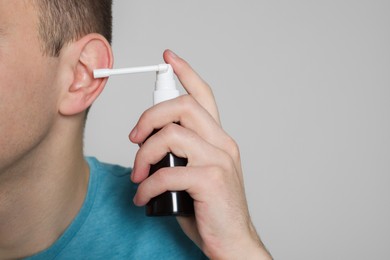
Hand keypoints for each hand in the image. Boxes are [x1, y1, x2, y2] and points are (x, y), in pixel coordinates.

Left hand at [130, 50, 271, 258]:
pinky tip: (143, 198)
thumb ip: (181, 154)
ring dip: (144, 154)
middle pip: (182, 106)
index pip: (203, 96)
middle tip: (134, 138)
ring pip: (171, 135)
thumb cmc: (211, 209)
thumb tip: (149, 144)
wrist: (233, 241)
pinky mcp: (211, 180)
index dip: (186, 74)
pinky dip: (147, 186)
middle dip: (149, 116)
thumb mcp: (197, 173)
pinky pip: (167, 173)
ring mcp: (219, 160)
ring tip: (138, 174)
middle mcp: (223, 143)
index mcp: (219, 139)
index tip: (170, 59)